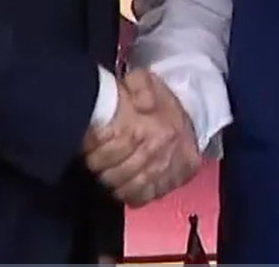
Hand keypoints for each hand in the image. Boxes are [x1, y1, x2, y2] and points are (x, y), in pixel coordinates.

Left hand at [83, 68, 200, 205]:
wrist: (191, 119)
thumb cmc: (163, 102)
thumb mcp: (147, 81)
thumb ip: (138, 84)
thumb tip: (140, 103)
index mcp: (155, 127)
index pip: (120, 143)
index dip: (97, 147)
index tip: (87, 145)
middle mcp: (162, 152)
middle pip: (122, 170)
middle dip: (101, 168)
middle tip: (91, 161)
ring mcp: (168, 171)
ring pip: (132, 187)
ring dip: (112, 184)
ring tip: (104, 174)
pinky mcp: (172, 183)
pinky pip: (146, 197)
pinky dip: (130, 196)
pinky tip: (121, 187)